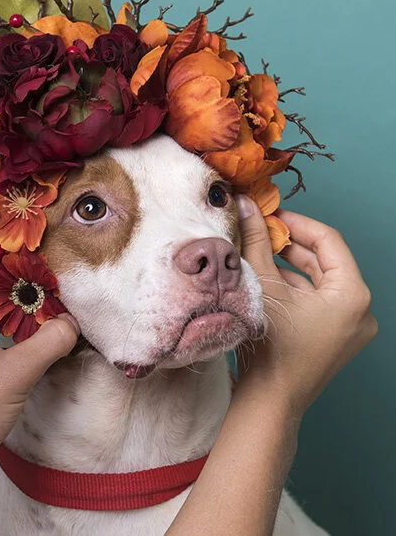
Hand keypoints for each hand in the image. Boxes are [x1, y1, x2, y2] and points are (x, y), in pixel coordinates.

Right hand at [235, 197, 376, 417]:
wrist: (270, 399)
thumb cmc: (270, 347)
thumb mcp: (261, 285)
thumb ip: (255, 240)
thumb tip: (246, 207)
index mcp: (353, 294)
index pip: (328, 240)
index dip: (296, 223)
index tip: (270, 215)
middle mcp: (361, 310)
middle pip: (325, 261)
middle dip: (290, 244)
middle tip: (260, 231)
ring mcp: (351, 326)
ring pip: (320, 282)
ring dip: (290, 266)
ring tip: (258, 253)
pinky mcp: (338, 337)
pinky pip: (319, 301)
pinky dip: (295, 288)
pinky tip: (266, 281)